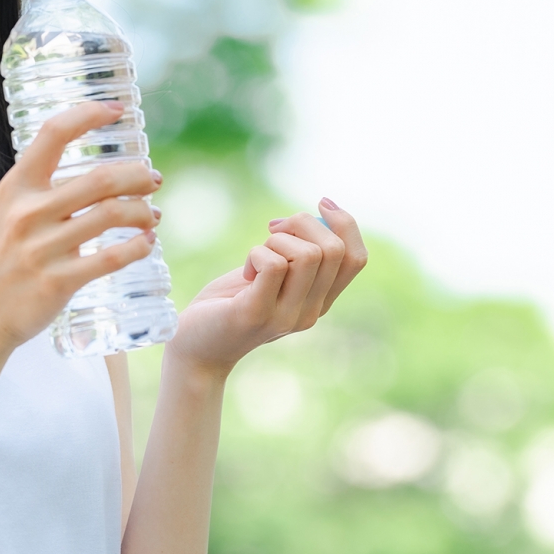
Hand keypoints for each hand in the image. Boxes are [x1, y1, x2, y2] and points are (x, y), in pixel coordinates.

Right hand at [0, 100, 160, 352]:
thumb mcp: (7, 213)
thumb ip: (41, 191)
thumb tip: (96, 176)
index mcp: (16, 188)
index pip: (54, 133)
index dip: (89, 114)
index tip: (117, 110)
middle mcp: (28, 213)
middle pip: (101, 179)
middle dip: (138, 176)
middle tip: (153, 180)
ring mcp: (43, 248)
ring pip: (112, 215)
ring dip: (142, 212)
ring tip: (151, 215)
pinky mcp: (59, 281)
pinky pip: (111, 258)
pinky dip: (138, 247)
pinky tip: (146, 243)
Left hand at [164, 198, 367, 376]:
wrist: (197, 348)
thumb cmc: (230, 303)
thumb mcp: (271, 276)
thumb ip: (294, 254)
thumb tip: (312, 215)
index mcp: (320, 301)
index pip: (357, 258)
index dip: (345, 223)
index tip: (319, 204)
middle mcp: (311, 313)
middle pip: (334, 250)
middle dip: (303, 223)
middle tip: (273, 231)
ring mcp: (286, 317)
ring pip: (308, 254)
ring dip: (277, 240)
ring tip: (256, 256)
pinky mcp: (256, 314)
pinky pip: (273, 265)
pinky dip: (257, 253)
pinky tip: (245, 271)